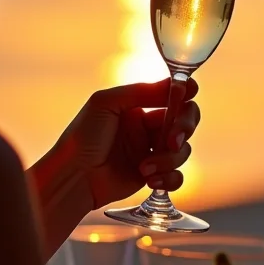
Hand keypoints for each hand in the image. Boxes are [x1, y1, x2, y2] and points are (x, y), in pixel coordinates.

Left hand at [53, 78, 199, 208]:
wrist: (73, 176)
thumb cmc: (82, 136)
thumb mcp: (106, 103)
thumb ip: (141, 92)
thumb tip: (176, 84)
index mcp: (138, 107)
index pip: (172, 97)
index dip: (185, 95)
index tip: (190, 93)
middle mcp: (148, 128)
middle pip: (185, 121)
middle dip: (184, 128)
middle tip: (171, 140)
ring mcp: (151, 152)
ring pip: (183, 150)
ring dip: (169, 159)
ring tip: (145, 167)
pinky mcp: (152, 176)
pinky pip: (176, 175)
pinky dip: (169, 178)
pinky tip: (150, 180)